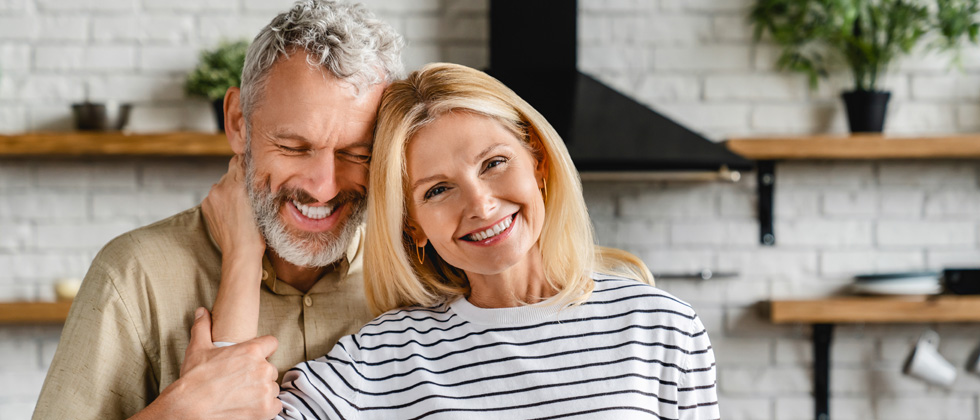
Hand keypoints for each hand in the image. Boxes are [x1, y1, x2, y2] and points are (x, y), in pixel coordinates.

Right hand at [150, 308, 281, 419]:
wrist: (189, 408)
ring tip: (243, 394)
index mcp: (251, 351)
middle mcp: (262, 369)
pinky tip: (250, 407)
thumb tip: (202, 311)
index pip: (271, 343)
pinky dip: (266, 408)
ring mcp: (265, 390)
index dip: (264, 350)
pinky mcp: (266, 410)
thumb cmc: (194, 378)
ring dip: (262, 391)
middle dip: (259, 374)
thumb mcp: (198, 348)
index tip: (254, 358)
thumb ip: (203, 327)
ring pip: (272, 387)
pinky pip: (276, 405)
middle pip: (271, 369)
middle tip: (241, 381)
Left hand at [203, 155, 264, 259]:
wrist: (240, 252)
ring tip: (239, 205)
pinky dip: (221, 200)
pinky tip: (230, 211)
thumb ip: (255, 183)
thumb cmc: (257, 231)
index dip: (246, 162)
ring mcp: (211, 196)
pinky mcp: (205, 205)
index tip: (252, 165)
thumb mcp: (262, 202)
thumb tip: (251, 168)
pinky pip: (215, 195)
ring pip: (222, 184)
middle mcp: (222, 187)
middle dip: (238, 177)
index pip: (240, 160)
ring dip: (229, 189)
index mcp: (238, 184)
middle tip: (248, 189)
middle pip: (230, 170)